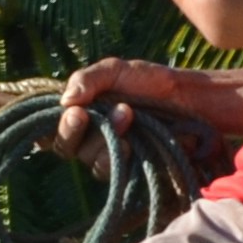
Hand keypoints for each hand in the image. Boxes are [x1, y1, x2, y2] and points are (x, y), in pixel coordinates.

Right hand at [51, 57, 242, 174]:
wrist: (188, 98)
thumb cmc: (150, 82)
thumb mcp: (116, 70)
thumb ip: (88, 79)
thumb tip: (64, 100)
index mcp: (82, 114)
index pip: (54, 128)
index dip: (54, 127)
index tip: (70, 112)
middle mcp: (91, 138)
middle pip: (67, 147)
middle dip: (74, 130)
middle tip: (84, 113)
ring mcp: (110, 155)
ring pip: (91, 161)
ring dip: (104, 140)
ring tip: (126, 114)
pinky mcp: (130, 168)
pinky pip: (115, 171)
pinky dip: (121, 153)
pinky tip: (134, 137)